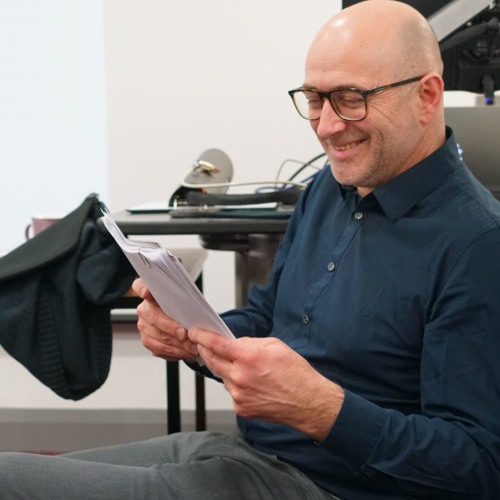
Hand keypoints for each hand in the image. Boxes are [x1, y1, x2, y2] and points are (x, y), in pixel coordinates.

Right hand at [132, 278, 198, 360]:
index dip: (143, 289)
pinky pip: (159, 348)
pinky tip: (186, 351)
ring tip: (192, 346)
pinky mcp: (148, 340)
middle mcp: (143, 309)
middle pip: (153, 317)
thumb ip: (185, 301)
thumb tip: (194, 311)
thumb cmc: (185, 306)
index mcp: (150, 293)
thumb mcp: (187, 299)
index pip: (140, 287)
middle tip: (185, 333)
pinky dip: (175, 351)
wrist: (183, 318)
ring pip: (157, 336)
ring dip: (176, 343)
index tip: (148, 292)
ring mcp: (143, 326)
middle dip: (170, 327)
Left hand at [188, 327, 344, 440]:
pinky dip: (236, 385)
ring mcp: (239, 395)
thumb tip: (235, 344)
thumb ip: (250, 343)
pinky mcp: (241, 408)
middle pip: (212, 361)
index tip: (194, 333)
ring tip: (244, 367)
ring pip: (222, 377)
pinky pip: (232, 391)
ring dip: (225, 369)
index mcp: (249, 357)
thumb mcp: (275, 345)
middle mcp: (240, 377)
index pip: (217, 345)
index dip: (202, 337)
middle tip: (203, 344)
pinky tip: (252, 383)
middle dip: (205, 351)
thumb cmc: (296, 373)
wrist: (308, 402)